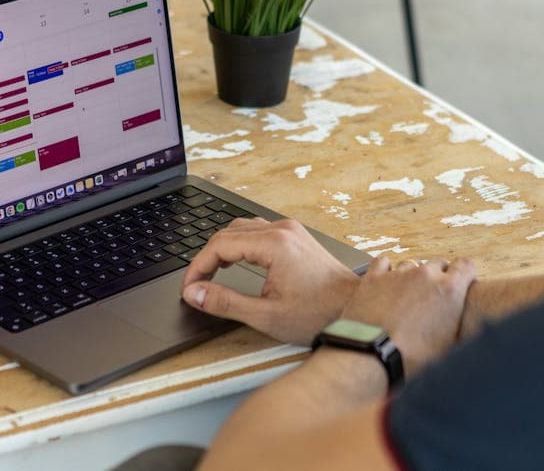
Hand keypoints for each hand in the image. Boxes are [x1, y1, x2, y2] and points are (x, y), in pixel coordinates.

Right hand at [182, 218, 359, 345]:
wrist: (355, 310)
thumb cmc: (318, 314)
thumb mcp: (266, 314)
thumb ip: (225, 302)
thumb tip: (195, 293)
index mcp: (275, 244)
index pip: (219, 245)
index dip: (198, 267)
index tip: (189, 288)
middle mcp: (283, 231)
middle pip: (228, 233)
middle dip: (206, 258)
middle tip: (195, 284)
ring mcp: (291, 231)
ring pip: (242, 229)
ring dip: (222, 249)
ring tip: (210, 274)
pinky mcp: (295, 237)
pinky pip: (258, 232)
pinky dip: (239, 245)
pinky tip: (234, 263)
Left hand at [341, 257, 475, 376]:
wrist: (372, 356)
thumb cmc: (412, 358)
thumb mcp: (448, 346)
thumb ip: (457, 326)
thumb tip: (463, 327)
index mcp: (449, 290)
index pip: (466, 265)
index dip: (465, 274)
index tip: (461, 283)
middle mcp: (426, 275)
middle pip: (438, 263)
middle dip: (438, 276)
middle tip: (432, 296)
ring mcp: (399, 273)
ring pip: (411, 264)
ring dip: (412, 276)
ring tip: (407, 297)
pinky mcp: (374, 276)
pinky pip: (384, 262)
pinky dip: (387, 270)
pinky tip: (386, 282)